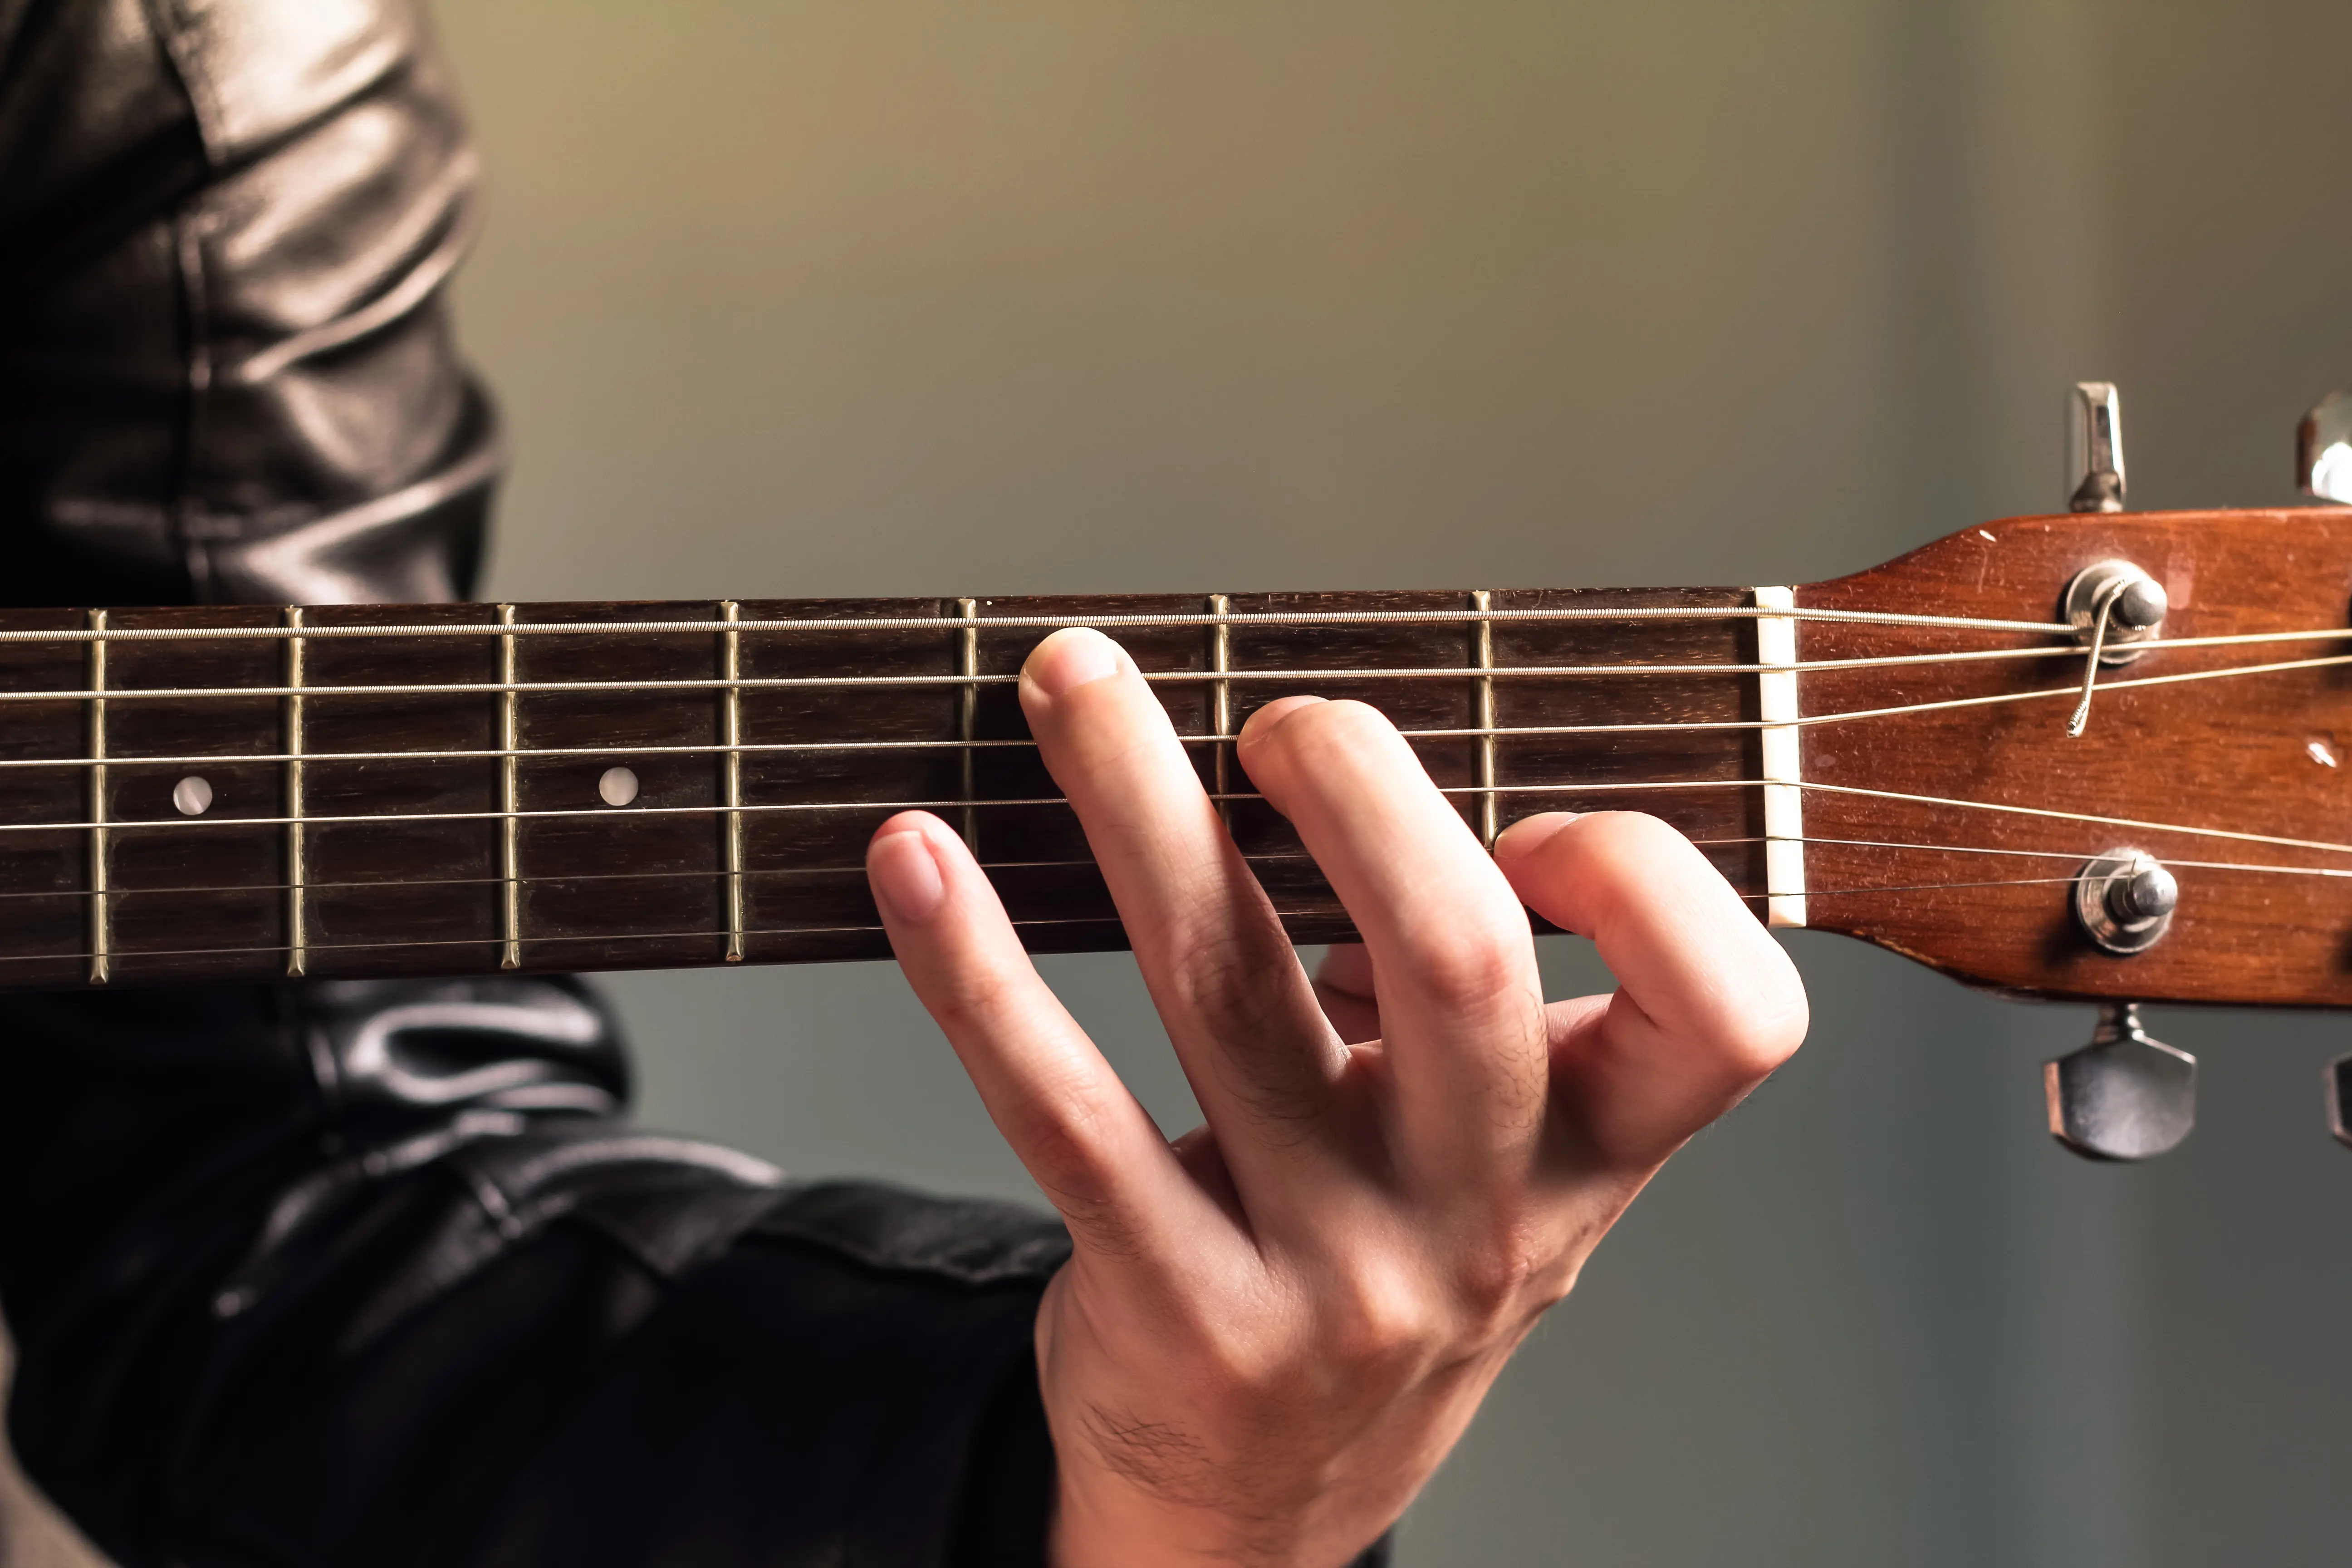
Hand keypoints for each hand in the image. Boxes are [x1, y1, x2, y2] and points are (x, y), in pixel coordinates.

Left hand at [864, 628, 1805, 1566]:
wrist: (1261, 1506)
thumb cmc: (1384, 1278)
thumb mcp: (1492, 1173)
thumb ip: (1485, 1013)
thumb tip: (1353, 782)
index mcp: (1587, 1163)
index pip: (1725, 1012)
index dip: (1638, 883)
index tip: (1520, 821)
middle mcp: (1479, 1225)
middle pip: (1459, 955)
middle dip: (1359, 780)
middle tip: (1272, 718)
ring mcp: (1333, 1278)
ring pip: (1228, 985)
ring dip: (1133, 797)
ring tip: (1069, 686)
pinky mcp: (1181, 1311)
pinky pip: (1062, 1108)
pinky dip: (974, 965)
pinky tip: (915, 861)